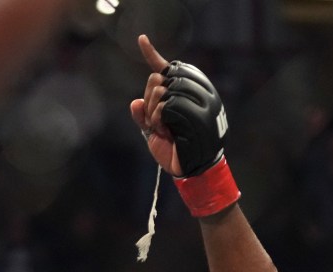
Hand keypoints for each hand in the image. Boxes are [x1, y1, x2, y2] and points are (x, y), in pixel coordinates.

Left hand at [131, 34, 228, 178]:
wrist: (189, 169)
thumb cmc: (173, 150)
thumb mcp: (153, 130)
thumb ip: (144, 115)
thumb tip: (135, 102)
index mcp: (185, 92)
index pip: (168, 69)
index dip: (152, 55)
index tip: (141, 40)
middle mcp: (193, 91)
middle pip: (158, 78)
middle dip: (150, 101)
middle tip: (156, 122)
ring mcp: (196, 100)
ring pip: (161, 90)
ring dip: (154, 113)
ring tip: (163, 129)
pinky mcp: (196, 112)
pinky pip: (167, 104)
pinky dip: (159, 119)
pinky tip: (165, 131)